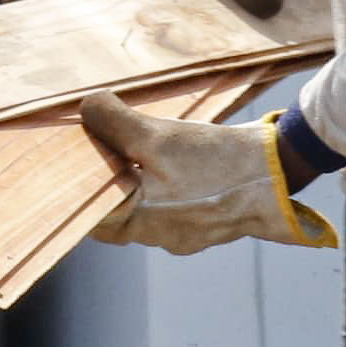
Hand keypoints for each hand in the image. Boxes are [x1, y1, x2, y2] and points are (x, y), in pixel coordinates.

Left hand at [82, 94, 334, 254]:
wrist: (275, 172)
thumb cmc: (214, 161)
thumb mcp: (157, 136)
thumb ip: (114, 123)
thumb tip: (86, 108)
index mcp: (142, 223)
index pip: (91, 218)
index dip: (77, 192)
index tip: (69, 166)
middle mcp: (162, 239)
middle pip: (117, 217)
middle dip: (106, 188)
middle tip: (99, 154)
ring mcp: (186, 236)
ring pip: (145, 213)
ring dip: (136, 188)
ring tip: (134, 154)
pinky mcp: (206, 224)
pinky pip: (172, 211)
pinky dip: (163, 190)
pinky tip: (169, 165)